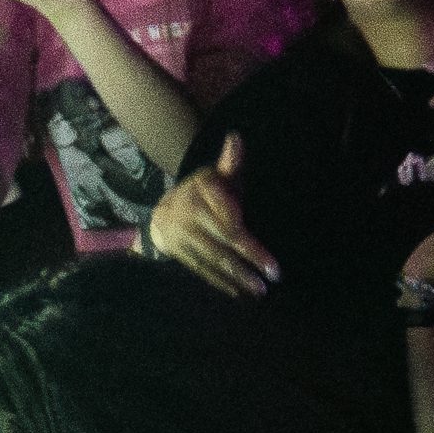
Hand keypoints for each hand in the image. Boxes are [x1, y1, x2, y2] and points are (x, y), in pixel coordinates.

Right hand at [145, 135, 280, 300]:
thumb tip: (237, 139)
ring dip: (238, 277)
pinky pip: (202, 269)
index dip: (248, 236)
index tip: (266, 248)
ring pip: (214, 258)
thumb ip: (230, 163)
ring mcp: (181, 234)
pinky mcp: (178, 252)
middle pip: (224, 239)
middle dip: (250, 259)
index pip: (229, 215)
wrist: (161, 212)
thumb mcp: (216, 175)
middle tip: (272, 277)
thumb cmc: (203, 193)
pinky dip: (221, 282)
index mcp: (203, 189)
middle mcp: (189, 211)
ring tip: (259, 291)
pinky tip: (238, 293)